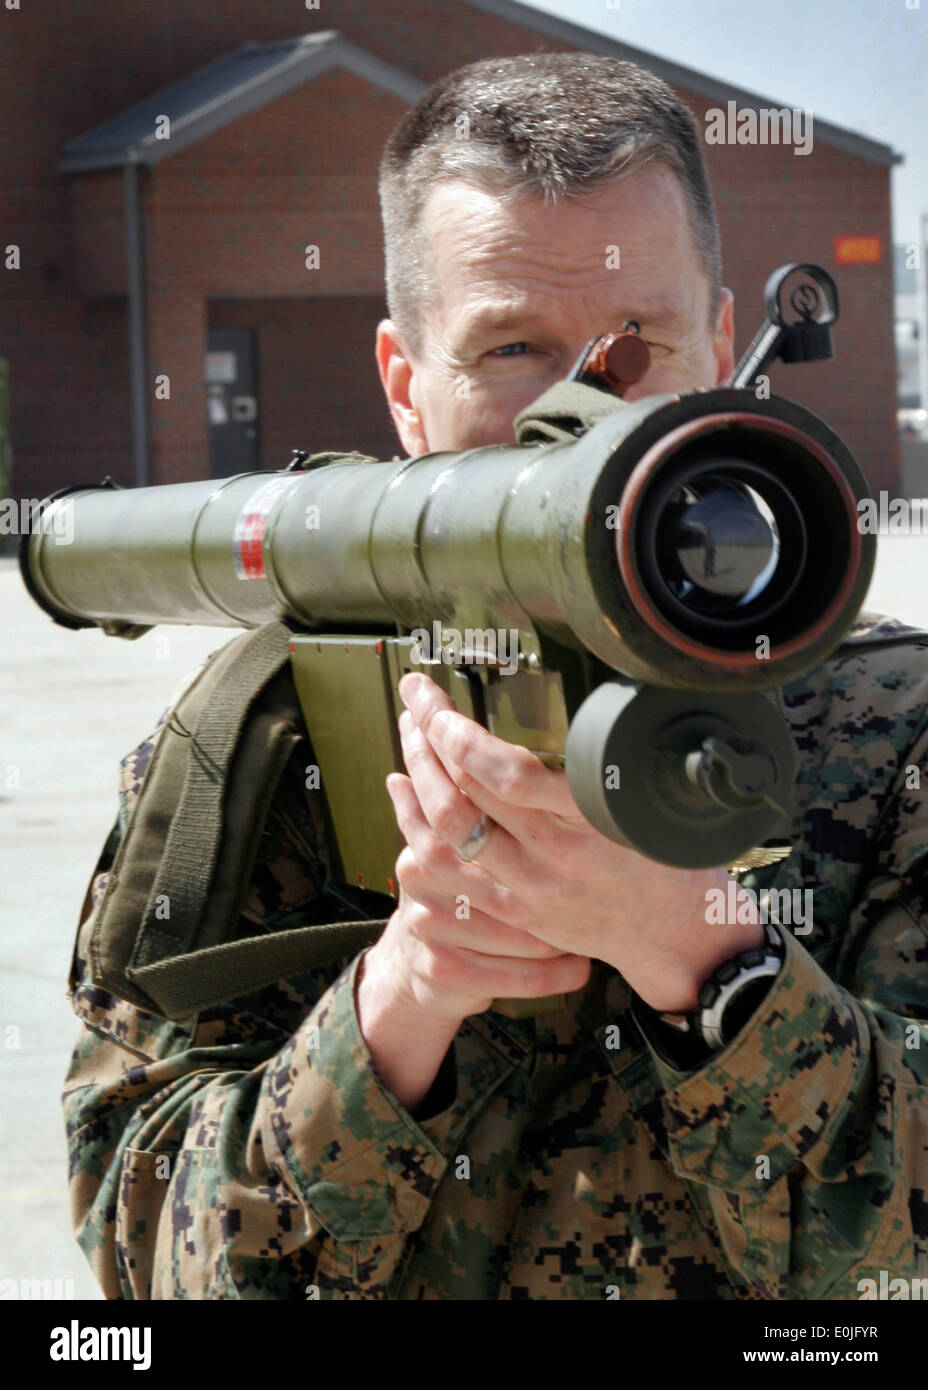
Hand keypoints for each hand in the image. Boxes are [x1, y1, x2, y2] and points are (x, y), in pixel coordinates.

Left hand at [391, 672, 762, 1013]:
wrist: (674, 934)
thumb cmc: (667, 856)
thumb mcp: (646, 805)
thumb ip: (598, 771)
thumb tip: (563, 711)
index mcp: (591, 825)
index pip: (511, 778)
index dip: (464, 739)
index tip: (443, 705)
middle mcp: (553, 859)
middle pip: (464, 801)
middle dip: (428, 742)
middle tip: (415, 699)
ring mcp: (527, 890)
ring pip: (446, 836)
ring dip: (418, 779)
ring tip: (409, 735)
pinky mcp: (513, 910)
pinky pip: (446, 871)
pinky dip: (417, 825)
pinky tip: (404, 791)